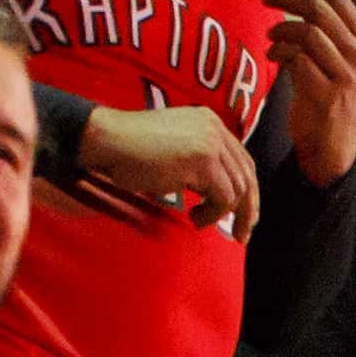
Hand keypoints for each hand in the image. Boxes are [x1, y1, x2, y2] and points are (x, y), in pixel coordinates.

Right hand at [64, 98, 259, 232]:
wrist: (107, 141)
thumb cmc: (131, 151)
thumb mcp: (175, 149)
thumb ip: (200, 163)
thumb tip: (224, 196)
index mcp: (209, 121)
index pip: (242, 160)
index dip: (247, 190)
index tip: (245, 216)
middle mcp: (214, 128)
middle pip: (246, 175)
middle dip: (247, 210)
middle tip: (241, 234)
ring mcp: (210, 142)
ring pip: (237, 190)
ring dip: (221, 214)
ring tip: (199, 220)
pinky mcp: (203, 160)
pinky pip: (223, 198)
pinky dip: (212, 215)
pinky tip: (194, 217)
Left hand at [270, 0, 355, 188]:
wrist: (330, 141)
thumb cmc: (324, 91)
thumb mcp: (332, 55)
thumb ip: (321, 27)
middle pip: (318, 10)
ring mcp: (346, 76)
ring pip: (306, 33)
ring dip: (280, 30)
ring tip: (270, 36)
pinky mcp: (328, 95)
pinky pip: (296, 59)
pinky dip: (279, 53)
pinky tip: (273, 57)